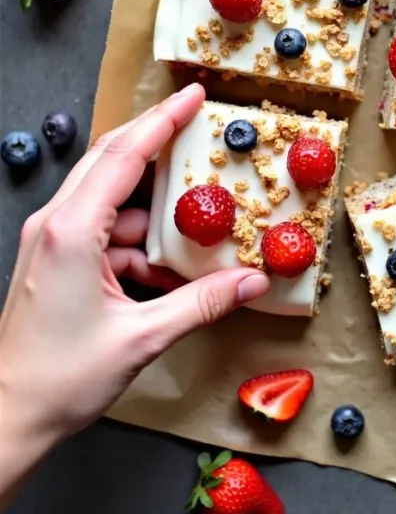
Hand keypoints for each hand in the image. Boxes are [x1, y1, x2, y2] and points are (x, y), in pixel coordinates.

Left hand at [0, 84, 268, 504]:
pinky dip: (136, 240)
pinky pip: (104, 231)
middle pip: (112, 161)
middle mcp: (55, 225)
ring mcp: (51, 242)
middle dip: (157, 143)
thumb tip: (253, 282)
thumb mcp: (142, 338)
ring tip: (195, 224)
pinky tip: (165, 269)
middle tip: (199, 129)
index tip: (194, 96)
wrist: (5, 416)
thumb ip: (203, 303)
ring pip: (111, 199)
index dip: (163, 121)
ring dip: (152, 209)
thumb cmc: (58, 380)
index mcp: (71, 231)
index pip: (123, 155)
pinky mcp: (54, 261)